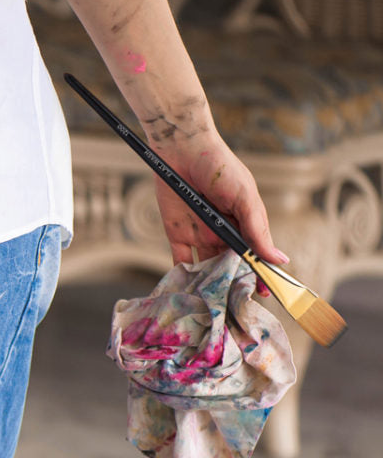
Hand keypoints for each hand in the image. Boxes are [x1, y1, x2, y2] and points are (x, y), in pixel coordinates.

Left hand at [153, 133, 288, 292]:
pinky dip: (183, 278)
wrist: (182, 150)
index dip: (260, 275)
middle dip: (235, 285)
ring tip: (214, 307)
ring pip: (207, 268)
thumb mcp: (244, 197)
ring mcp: (200, 236)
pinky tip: (187, 294)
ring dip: (210, 286)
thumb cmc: (220, 167)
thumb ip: (257, 230)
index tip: (265, 294)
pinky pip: (180, 261)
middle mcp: (222, 234)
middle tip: (237, 306)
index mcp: (244, 224)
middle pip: (231, 265)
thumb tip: (280, 259)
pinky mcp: (176, 235)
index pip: (254, 255)